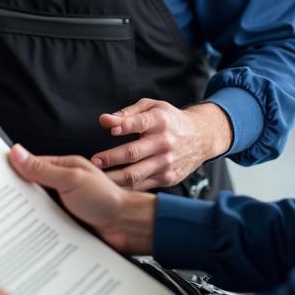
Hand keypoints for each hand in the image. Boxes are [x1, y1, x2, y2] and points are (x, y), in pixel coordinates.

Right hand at [8, 144, 156, 254]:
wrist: (127, 228)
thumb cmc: (106, 199)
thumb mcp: (71, 179)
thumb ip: (43, 169)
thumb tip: (17, 152)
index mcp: (63, 168)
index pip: (30, 165)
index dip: (11, 169)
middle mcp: (61, 186)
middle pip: (29, 189)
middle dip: (13, 195)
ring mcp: (62, 206)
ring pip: (34, 210)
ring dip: (24, 215)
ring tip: (1, 220)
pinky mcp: (64, 225)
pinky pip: (43, 226)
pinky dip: (34, 230)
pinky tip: (21, 236)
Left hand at [91, 100, 232, 189]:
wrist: (201, 137)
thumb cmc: (169, 120)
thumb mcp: (153, 107)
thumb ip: (128, 113)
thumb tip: (105, 120)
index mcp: (160, 121)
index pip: (139, 123)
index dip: (124, 126)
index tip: (109, 129)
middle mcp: (164, 142)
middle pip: (133, 153)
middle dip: (111, 158)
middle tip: (94, 161)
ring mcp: (166, 163)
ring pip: (135, 174)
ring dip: (114, 177)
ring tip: (97, 177)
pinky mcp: (167, 178)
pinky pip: (142, 185)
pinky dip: (125, 187)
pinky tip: (111, 186)